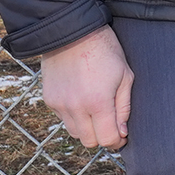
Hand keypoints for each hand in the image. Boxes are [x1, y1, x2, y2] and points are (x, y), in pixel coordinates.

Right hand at [40, 27, 133, 149]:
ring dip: (87, 128)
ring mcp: (59, 104)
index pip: (106, 139)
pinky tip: (82, 99)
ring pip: (74, 132)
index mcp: (98, 102)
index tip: (122, 135)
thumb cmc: (105, 51)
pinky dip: (74, 116)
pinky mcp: (49, 100)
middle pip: (89, 141)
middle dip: (102, 136)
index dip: (117, 141)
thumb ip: (124, 108)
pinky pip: (63, 119)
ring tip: (97, 110)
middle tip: (111, 124)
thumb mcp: (125, 76)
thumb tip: (121, 133)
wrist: (72, 32)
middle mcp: (75, 107)